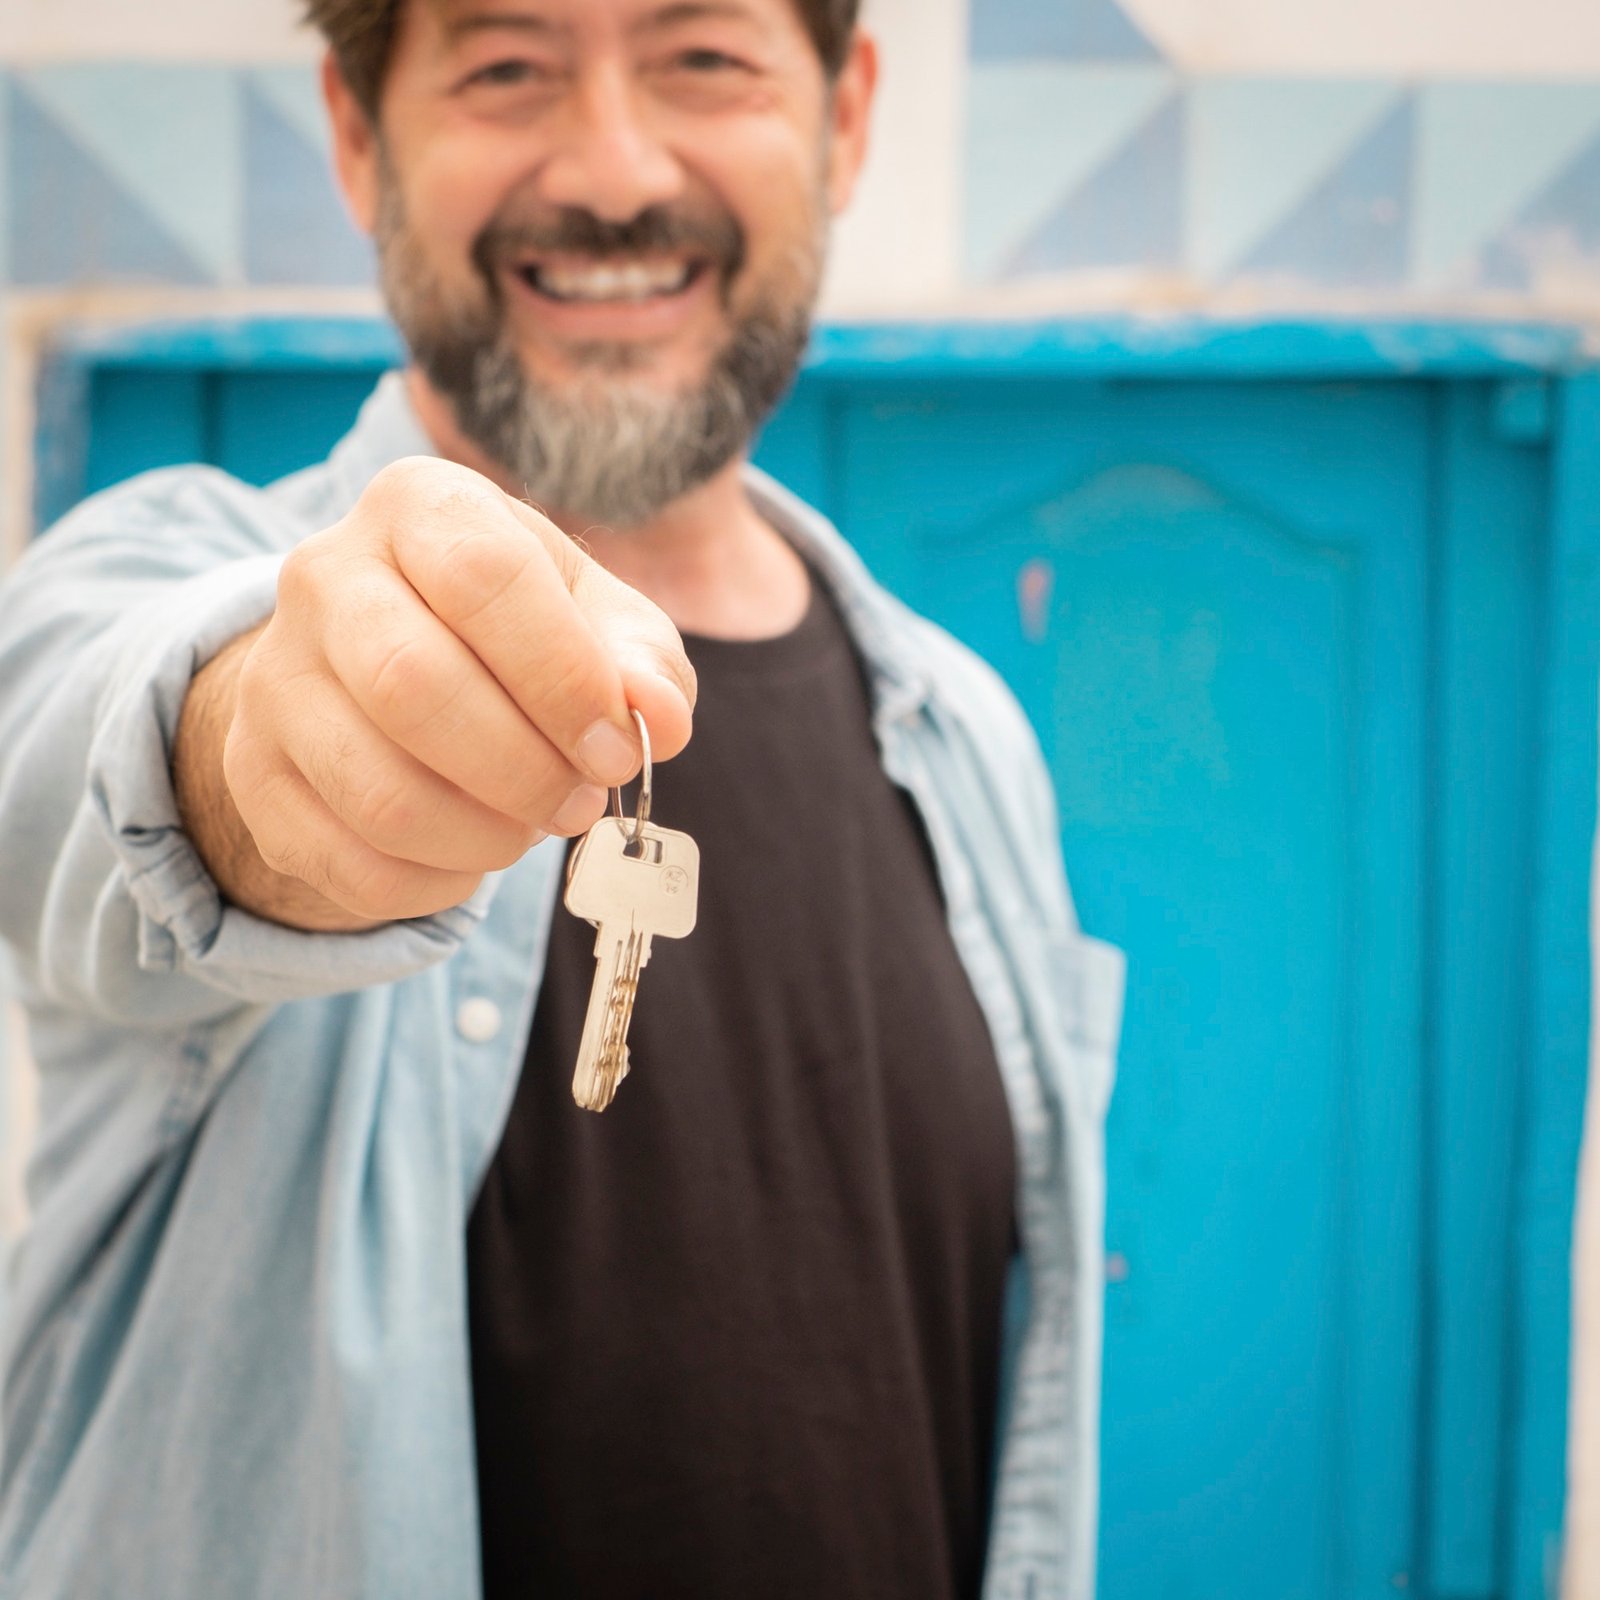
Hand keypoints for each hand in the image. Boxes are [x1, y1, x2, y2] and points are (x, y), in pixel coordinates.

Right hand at [214, 457, 694, 926]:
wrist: (386, 657)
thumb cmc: (518, 630)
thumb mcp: (596, 619)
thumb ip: (643, 663)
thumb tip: (659, 720)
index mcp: (419, 506)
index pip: (484, 579)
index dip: (563, 680)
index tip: (615, 749)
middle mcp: (324, 575)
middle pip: (413, 686)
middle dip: (523, 770)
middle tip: (580, 802)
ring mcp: (273, 676)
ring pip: (376, 790)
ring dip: (483, 835)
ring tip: (532, 827)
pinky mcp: (252, 772)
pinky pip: (345, 860)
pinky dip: (430, 883)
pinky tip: (472, 853)